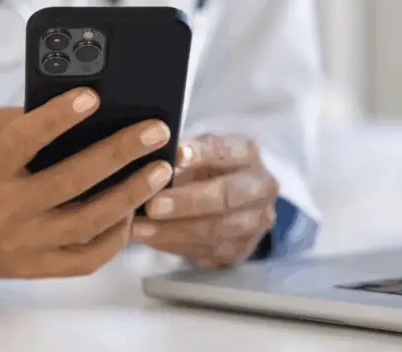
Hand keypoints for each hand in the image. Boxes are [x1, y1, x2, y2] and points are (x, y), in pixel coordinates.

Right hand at [0, 88, 173, 282]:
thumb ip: (9, 118)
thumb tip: (65, 108)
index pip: (25, 140)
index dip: (58, 118)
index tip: (92, 97)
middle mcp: (6, 209)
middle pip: (71, 181)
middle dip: (119, 153)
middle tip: (155, 131)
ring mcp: (25, 244)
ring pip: (88, 223)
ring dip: (130, 196)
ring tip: (160, 170)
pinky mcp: (37, 268)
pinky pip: (86, 259)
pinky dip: (115, 238)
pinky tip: (132, 211)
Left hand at [132, 134, 278, 268]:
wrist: (229, 199)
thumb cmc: (204, 169)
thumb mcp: (196, 152)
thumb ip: (182, 154)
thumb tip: (160, 157)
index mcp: (248, 154)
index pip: (225, 151)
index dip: (200, 154)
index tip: (173, 155)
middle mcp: (261, 188)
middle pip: (227, 196)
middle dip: (187, 202)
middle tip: (152, 206)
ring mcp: (255, 222)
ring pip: (217, 230)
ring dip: (175, 231)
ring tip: (141, 229)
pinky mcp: (242, 249)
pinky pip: (208, 251)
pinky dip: (175, 245)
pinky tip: (151, 240)